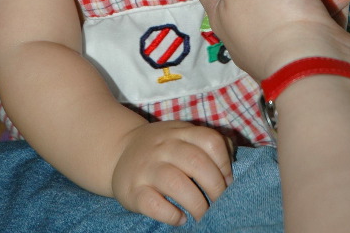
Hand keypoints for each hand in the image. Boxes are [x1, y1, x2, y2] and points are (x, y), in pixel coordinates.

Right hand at [112, 120, 232, 224]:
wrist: (117, 150)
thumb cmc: (160, 147)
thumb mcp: (182, 134)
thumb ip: (205, 141)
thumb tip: (232, 155)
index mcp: (180, 132)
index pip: (210, 140)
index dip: (224, 163)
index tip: (228, 180)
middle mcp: (163, 146)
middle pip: (196, 162)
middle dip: (215, 186)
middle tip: (219, 202)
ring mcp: (147, 168)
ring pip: (175, 182)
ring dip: (196, 202)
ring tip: (203, 214)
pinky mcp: (133, 190)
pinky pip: (153, 204)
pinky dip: (171, 214)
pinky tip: (180, 218)